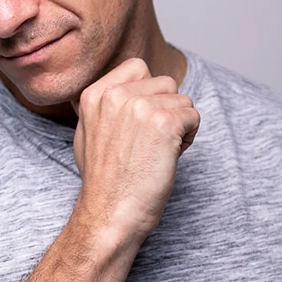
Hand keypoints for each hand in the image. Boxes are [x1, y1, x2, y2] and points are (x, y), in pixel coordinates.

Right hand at [69, 57, 199, 242]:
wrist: (109, 214)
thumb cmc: (104, 182)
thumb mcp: (88, 134)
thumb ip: (106, 106)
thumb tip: (130, 90)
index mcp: (95, 93)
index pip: (138, 67)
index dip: (148, 94)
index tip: (139, 125)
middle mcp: (115, 94)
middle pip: (165, 83)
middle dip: (166, 109)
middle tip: (150, 142)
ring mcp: (140, 106)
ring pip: (183, 99)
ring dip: (179, 125)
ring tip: (158, 151)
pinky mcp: (164, 122)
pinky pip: (194, 116)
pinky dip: (189, 137)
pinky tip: (169, 157)